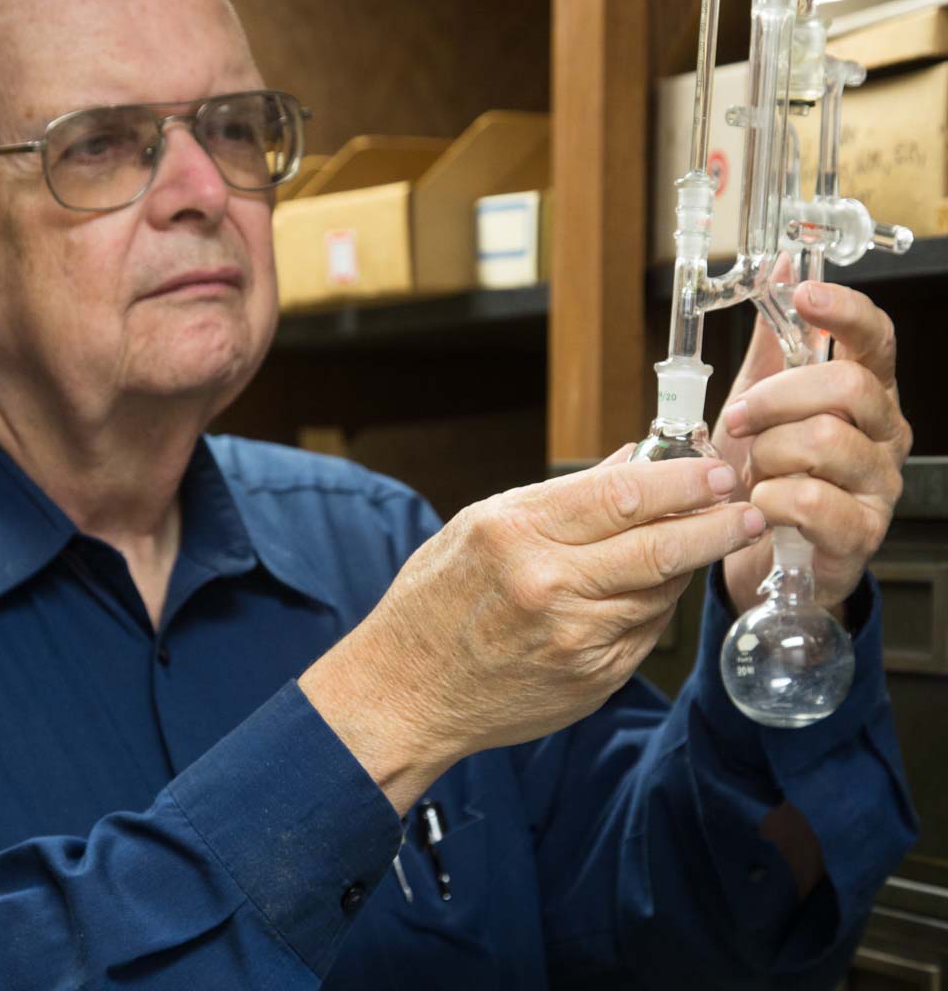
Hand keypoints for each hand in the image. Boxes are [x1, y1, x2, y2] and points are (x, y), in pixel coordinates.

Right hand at [299, 455, 764, 813]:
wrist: (407, 690)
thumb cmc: (435, 599)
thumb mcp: (481, 525)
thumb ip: (560, 496)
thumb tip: (631, 461)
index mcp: (517, 533)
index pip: (624, 494)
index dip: (682, 479)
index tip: (716, 467)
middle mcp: (550, 585)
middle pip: (660, 545)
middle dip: (715, 521)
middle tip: (746, 505)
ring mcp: (575, 639)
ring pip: (661, 590)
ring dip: (691, 562)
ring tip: (708, 538)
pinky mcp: (592, 678)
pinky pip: (647, 632)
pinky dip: (659, 605)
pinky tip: (656, 588)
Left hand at [712, 281, 911, 615]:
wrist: (759, 551)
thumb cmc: (767, 471)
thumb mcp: (763, 400)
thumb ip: (775, 342)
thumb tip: (781, 268)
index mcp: (864, 394)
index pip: (876, 339)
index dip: (844, 311)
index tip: (803, 293)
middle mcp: (884, 434)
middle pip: (847, 387)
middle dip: (775, 397)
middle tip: (737, 419)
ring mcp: (879, 485)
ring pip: (825, 442)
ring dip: (767, 453)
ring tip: (752, 471)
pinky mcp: (861, 533)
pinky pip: (812, 502)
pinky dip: (769, 500)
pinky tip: (760, 506)